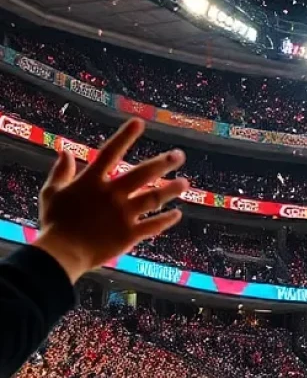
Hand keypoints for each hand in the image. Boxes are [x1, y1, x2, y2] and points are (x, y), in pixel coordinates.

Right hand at [33, 119, 187, 282]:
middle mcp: (112, 194)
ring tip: (185, 183)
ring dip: (171, 189)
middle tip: (179, 155)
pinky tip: (177, 214)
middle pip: (143, 173)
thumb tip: (64, 151)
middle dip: (163, 162)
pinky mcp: (130, 234)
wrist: (61, 254)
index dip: (125, 136)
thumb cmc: (54, 223)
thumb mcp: (51, 193)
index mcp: (92, 182)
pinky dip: (167, 220)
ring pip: (154, 197)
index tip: (139, 122)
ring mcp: (123, 214)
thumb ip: (60, 172)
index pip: (110, 152)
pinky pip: (154, 225)